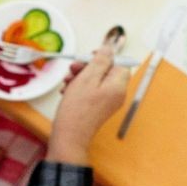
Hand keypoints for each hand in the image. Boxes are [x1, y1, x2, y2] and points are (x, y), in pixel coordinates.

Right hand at [47, 43, 129, 164]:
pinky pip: (90, 91)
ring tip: (67, 81)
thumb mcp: (88, 78)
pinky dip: (78, 88)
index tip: (90, 56)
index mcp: (118, 86)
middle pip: (106, 71)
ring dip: (80, 77)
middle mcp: (116, 94)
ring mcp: (107, 102)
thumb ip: (101, 61)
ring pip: (95, 81)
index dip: (105, 58)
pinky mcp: (97, 108)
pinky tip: (67, 90)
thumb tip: (110, 48)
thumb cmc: (78, 109)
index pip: (119, 64)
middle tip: (73, 68)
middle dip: (87, 67)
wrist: (69, 137)